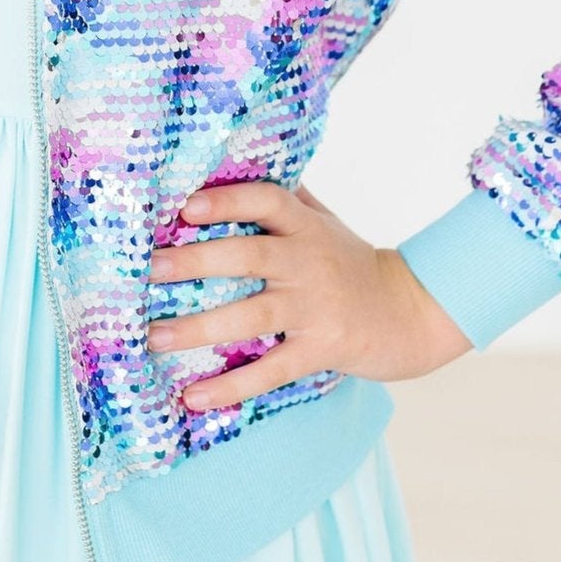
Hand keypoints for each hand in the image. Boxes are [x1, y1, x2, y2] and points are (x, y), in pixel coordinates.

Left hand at [146, 178, 471, 411]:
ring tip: (154, 338)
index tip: (185, 206)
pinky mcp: (322, 349)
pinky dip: (232, 386)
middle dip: (195, 262)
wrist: (412, 313)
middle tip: (148, 270)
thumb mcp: (325, 223)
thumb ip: (285, 199)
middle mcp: (309, 261)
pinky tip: (194, 397)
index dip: (227, 201)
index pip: (267, 201)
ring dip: (199, 328)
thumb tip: (232, 164)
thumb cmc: (353, 263)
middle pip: (248, 256)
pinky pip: (271, 371)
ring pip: (252, 315)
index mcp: (305, 227)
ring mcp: (316, 307)